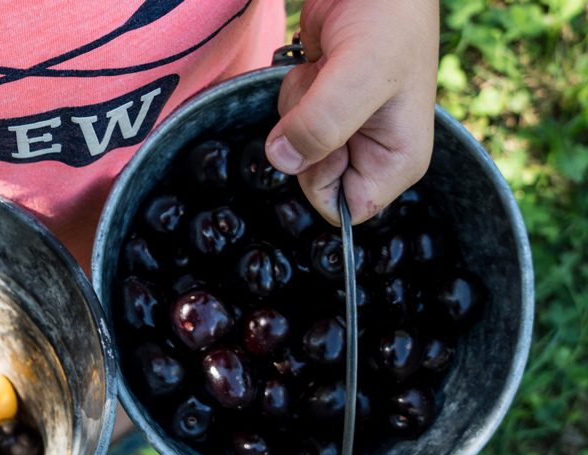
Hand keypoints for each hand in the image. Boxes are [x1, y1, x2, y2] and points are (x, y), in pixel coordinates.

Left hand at [265, 0, 439, 224]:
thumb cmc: (387, 18)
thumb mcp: (359, 73)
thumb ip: (322, 123)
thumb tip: (283, 162)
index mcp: (399, 161)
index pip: (346, 208)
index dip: (322, 179)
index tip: (325, 140)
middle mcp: (375, 151)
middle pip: (314, 179)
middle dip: (305, 139)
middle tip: (324, 95)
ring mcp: (348, 129)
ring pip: (296, 150)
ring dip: (297, 110)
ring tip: (326, 71)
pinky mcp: (325, 107)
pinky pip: (290, 122)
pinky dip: (294, 93)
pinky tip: (317, 65)